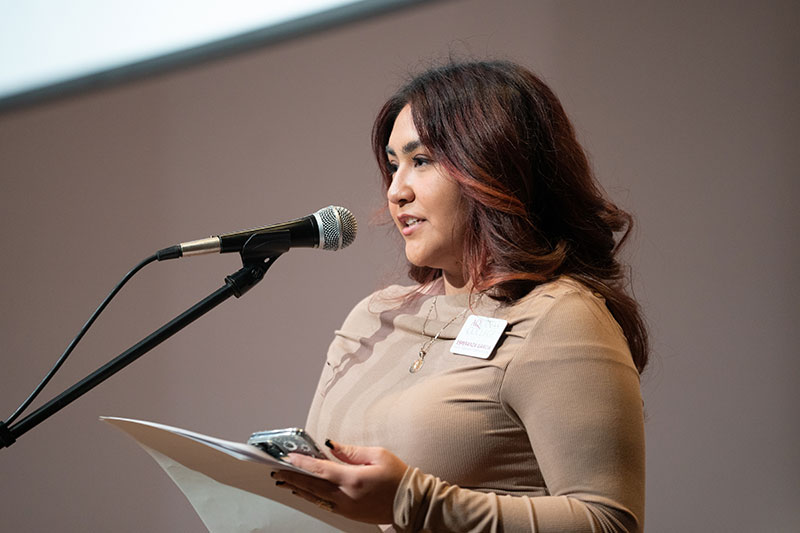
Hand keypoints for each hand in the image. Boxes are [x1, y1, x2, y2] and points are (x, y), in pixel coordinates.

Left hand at [272, 440, 407, 523]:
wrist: (410, 503)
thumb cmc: (398, 477)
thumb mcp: (378, 455)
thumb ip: (351, 451)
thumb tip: (330, 445)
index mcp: (353, 479)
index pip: (320, 469)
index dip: (302, 463)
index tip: (288, 457)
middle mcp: (346, 496)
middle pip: (312, 485)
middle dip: (293, 477)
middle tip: (277, 470)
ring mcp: (346, 508)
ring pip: (315, 497)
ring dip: (298, 488)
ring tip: (284, 480)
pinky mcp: (348, 514)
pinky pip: (323, 504)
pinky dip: (310, 497)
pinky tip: (303, 492)